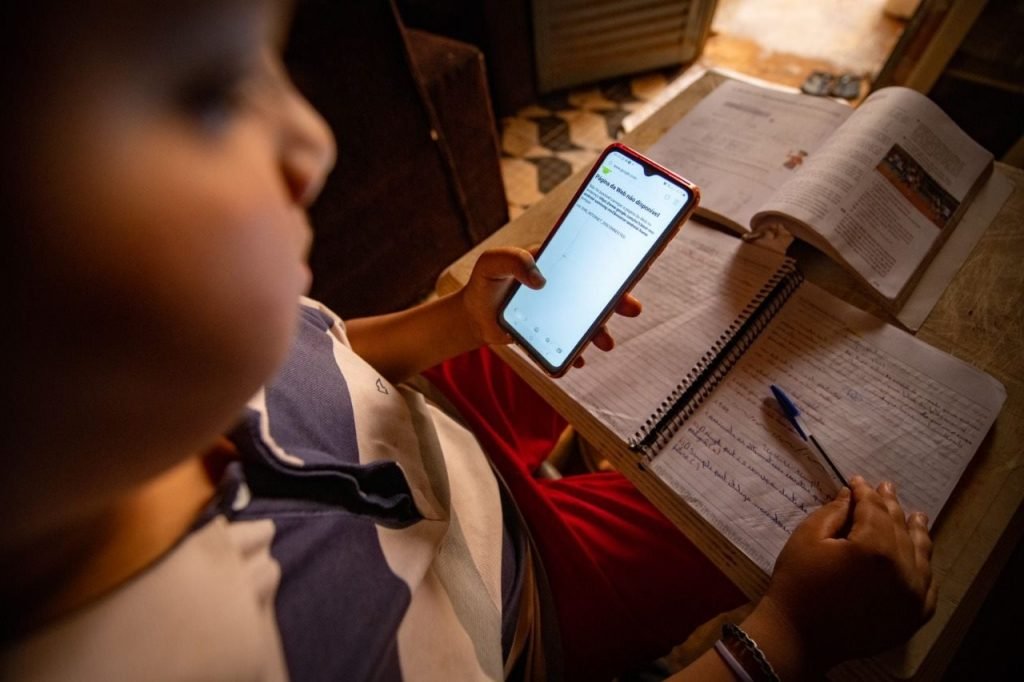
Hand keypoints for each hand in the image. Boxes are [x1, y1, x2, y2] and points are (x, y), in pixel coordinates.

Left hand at [459, 246, 640, 366]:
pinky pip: (570, 344)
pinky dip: (577, 352)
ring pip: (589, 321)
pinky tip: (578, 359)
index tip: (633, 267)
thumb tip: (540, 280)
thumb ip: (513, 261)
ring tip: (606, 344)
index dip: (613, 261)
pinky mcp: (553, 334)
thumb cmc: (485, 282)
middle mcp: (565, 286)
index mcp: (557, 261)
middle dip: (619, 300)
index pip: (590, 258)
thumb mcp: (492, 263)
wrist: (474, 317)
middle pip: (598, 291)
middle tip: (633, 309)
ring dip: (601, 332)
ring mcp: (561, 311)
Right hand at [758, 476, 936, 668]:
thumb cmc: (797, 582)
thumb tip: (852, 494)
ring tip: (915, 516)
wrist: (798, 635)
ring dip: (915, 531)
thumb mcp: (808, 537)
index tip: (858, 481)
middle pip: (899, 527)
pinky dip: (923, 567)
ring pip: (920, 554)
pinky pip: (926, 585)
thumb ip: (834, 512)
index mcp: (874, 548)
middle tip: (885, 487)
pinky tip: (919, 556)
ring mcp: (913, 595)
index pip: (874, 509)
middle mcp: (903, 570)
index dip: (865, 491)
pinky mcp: (914, 616)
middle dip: (890, 505)